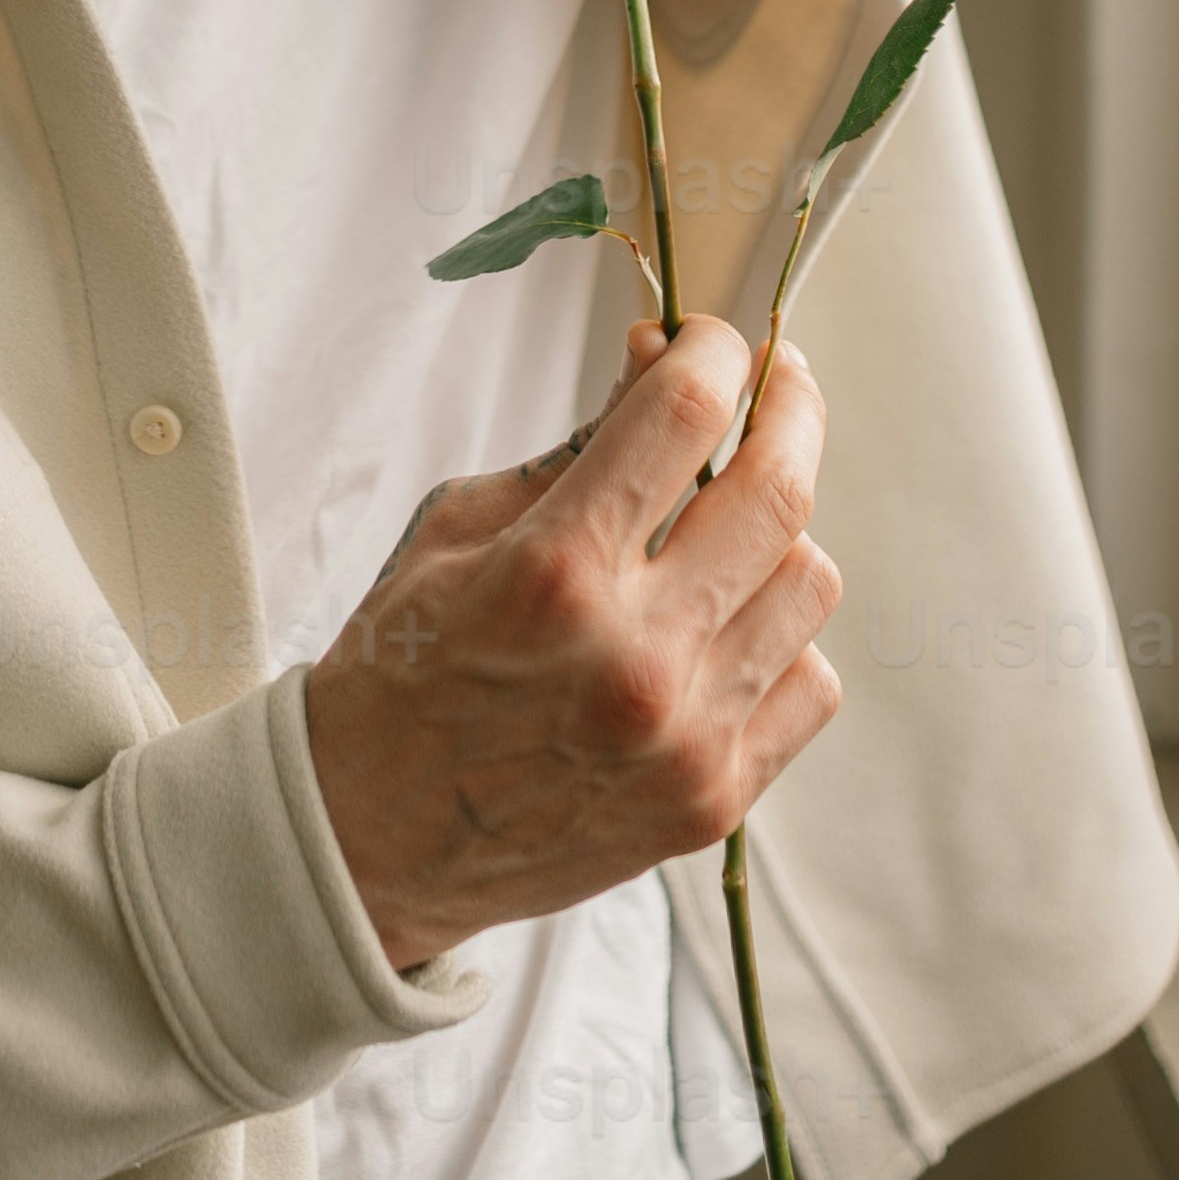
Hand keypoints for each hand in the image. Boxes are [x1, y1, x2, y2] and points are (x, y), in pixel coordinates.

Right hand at [302, 313, 840, 977]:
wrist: (368, 840)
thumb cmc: (400, 672)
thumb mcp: (456, 532)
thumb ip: (575, 450)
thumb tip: (662, 362)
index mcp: (552, 572)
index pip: (684, 413)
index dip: (712, 350)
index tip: (713, 339)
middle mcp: (633, 655)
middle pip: (778, 489)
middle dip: (789, 407)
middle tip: (775, 383)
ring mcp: (685, 737)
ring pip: (810, 582)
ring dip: (780, 532)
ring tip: (730, 527)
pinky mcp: (713, 800)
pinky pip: (811, 682)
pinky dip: (781, 638)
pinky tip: (728, 626)